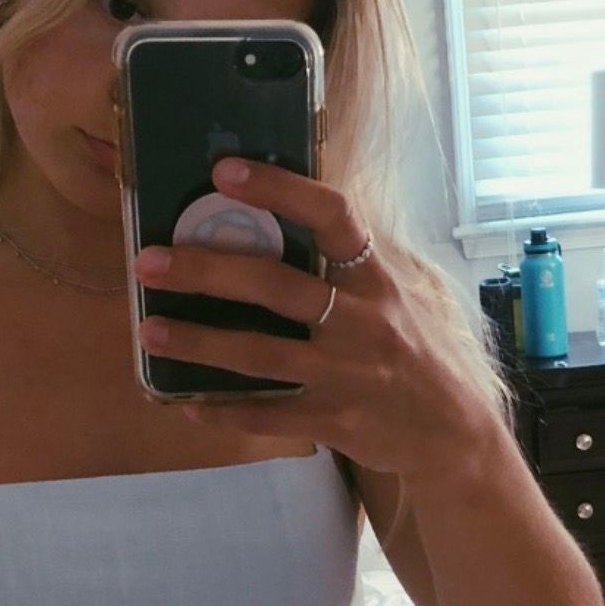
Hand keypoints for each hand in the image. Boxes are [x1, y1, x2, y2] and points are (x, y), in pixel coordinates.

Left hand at [133, 156, 490, 482]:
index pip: (332, 216)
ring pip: (261, 355)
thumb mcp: (401, 293)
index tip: (224, 171)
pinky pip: (268, 416)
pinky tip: (186, 404)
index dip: (278, 189)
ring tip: (149, 331)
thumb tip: (295, 209)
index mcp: (377, 278)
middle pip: (276, 286)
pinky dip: (223, 412)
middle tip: (150, 261)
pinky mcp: (335, 421)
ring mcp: (347, 374)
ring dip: (199, 343)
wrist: (455, 434)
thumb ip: (353, 259)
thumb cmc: (418, 352)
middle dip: (207, 271)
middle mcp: (363, 321)